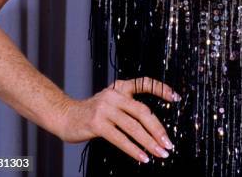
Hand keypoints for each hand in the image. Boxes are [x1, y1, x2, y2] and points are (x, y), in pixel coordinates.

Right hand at [58, 77, 180, 163]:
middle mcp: (115, 95)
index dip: (160, 89)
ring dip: (149, 142)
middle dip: (158, 129)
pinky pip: (120, 138)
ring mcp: (105, 108)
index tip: (175, 98)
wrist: (65, 116)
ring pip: (133, 127)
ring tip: (160, 153)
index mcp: (121, 87)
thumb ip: (128, 107)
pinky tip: (143, 157)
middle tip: (169, 144)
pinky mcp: (97, 123)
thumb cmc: (92, 112)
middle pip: (143, 112)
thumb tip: (153, 125)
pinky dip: (133, 149)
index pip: (144, 83)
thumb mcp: (111, 102)